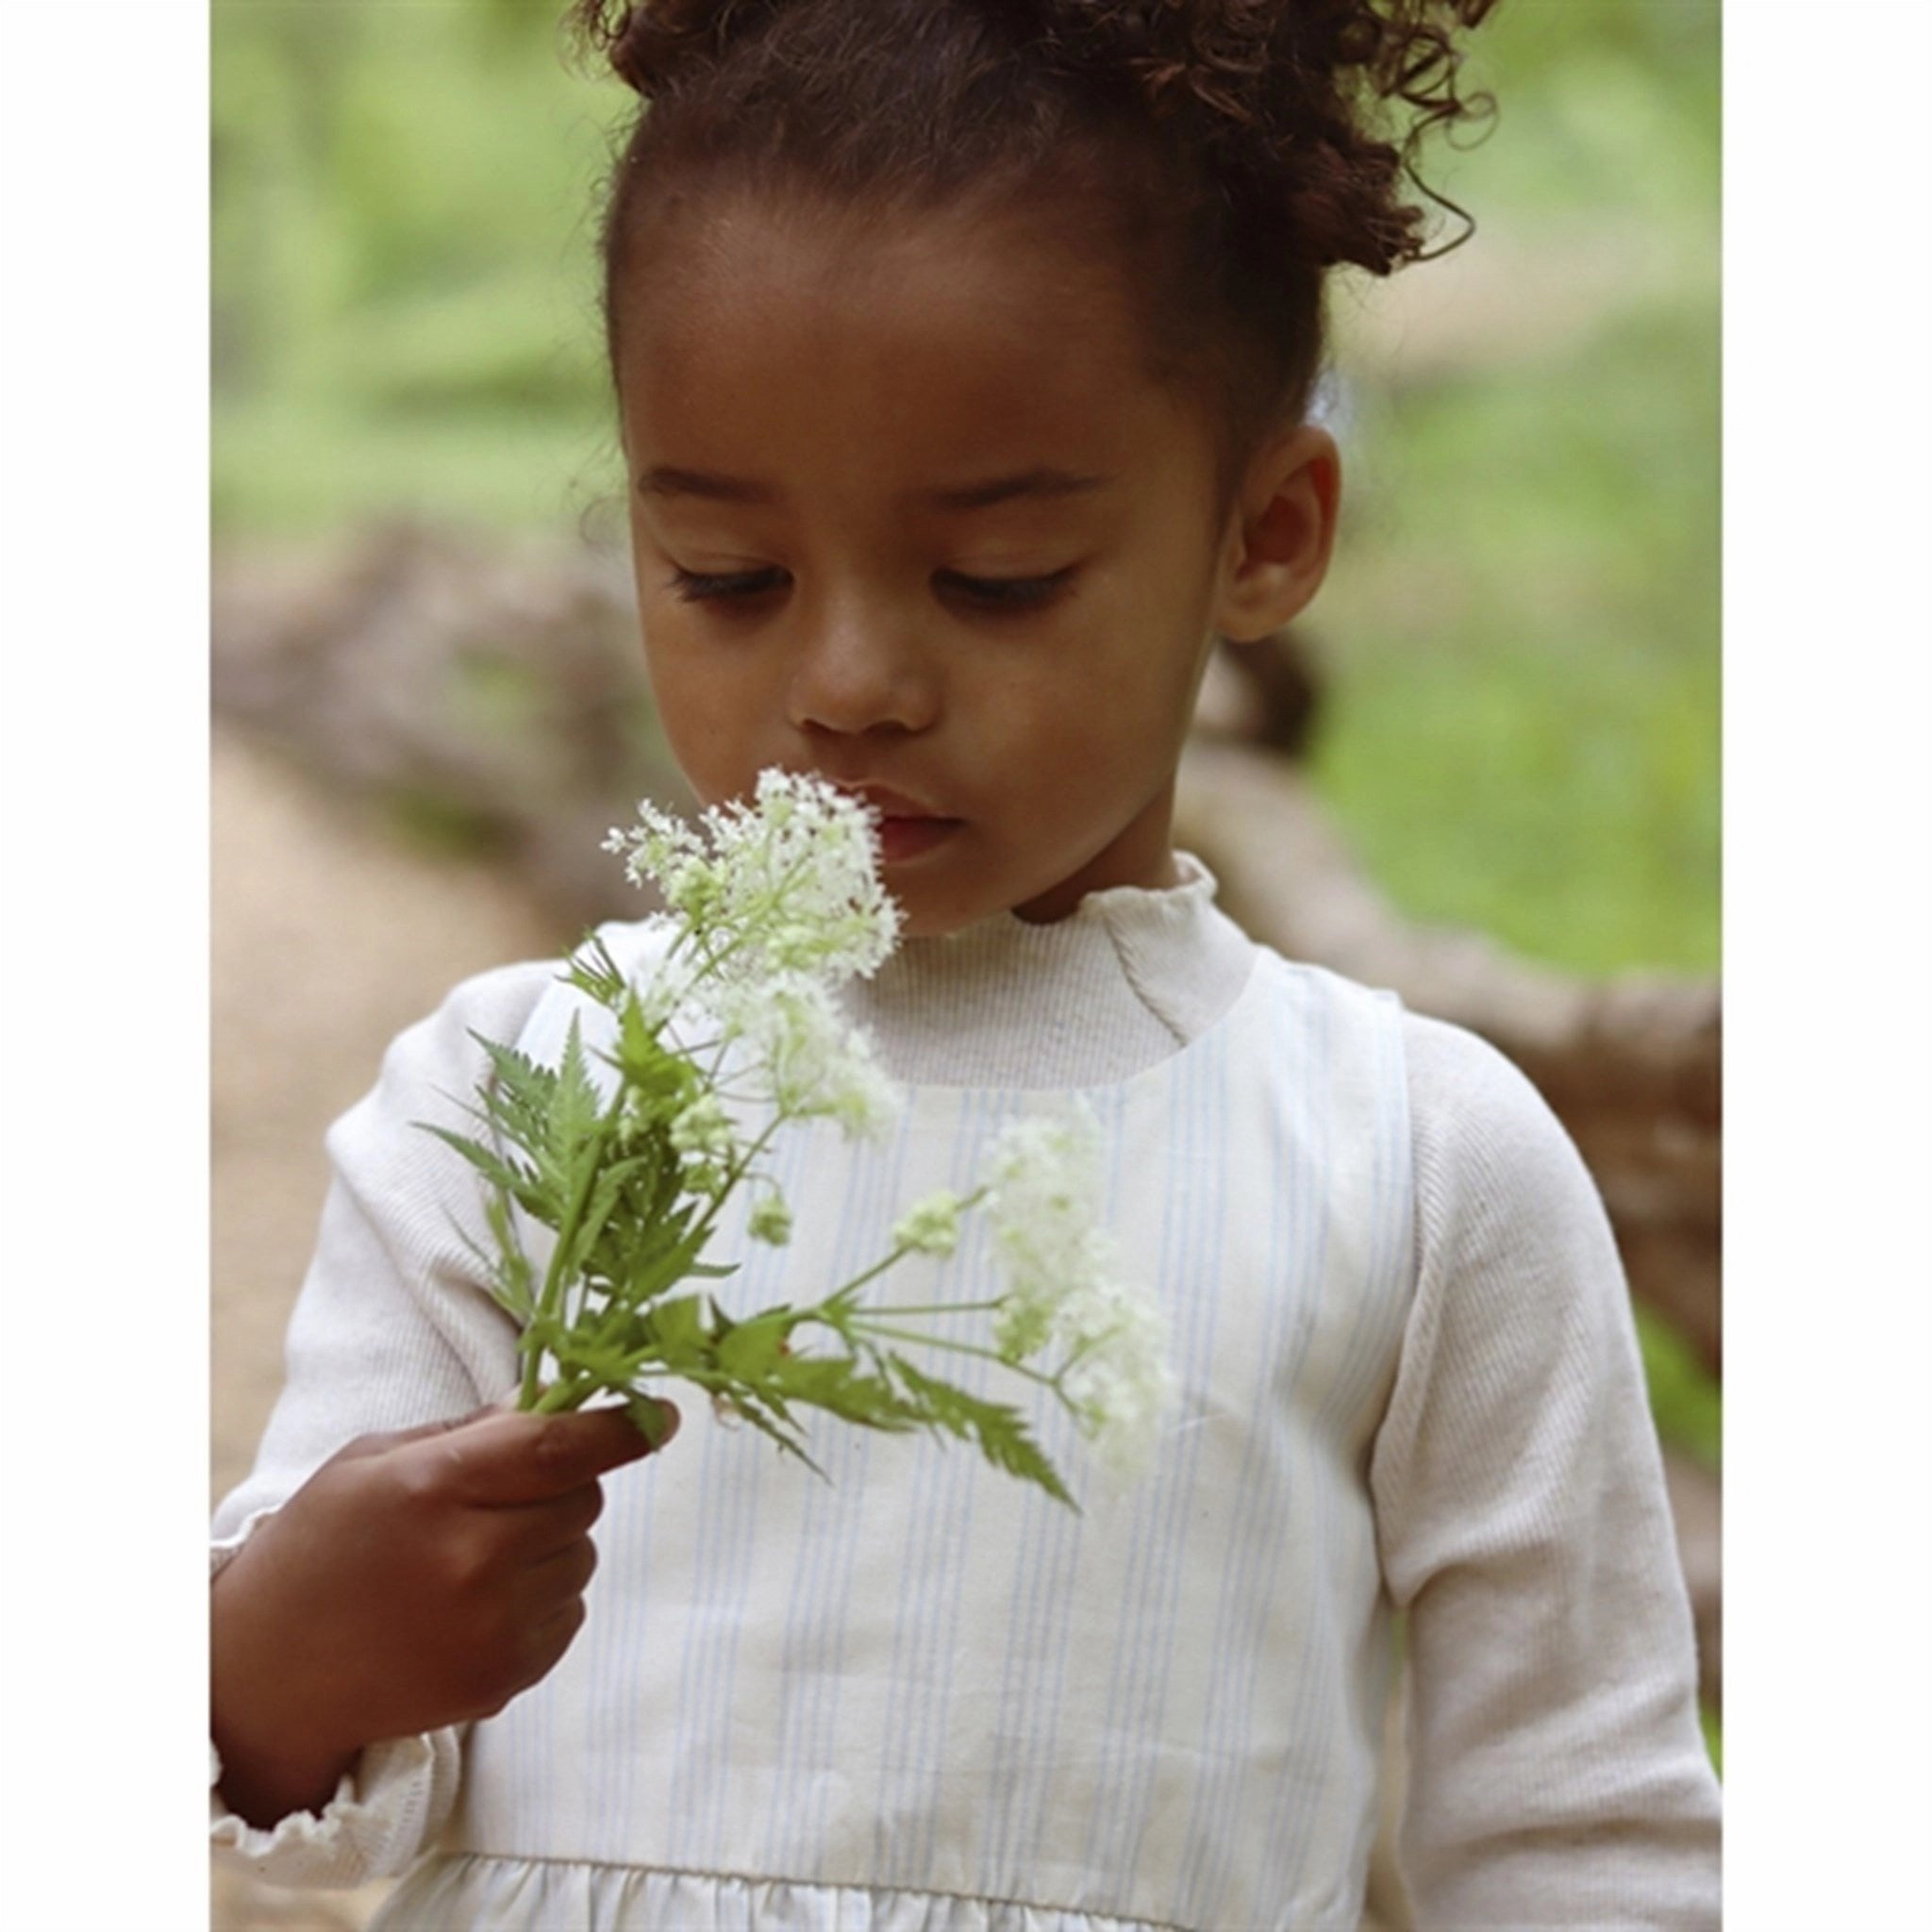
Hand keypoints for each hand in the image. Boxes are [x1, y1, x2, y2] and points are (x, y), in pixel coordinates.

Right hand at [211, 1400, 676, 1826]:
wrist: (269, 1677)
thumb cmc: (318, 1547)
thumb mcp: (375, 1461)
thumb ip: (471, 1430)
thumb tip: (555, 1404)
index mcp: (436, 1487)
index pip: (561, 1446)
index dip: (621, 1427)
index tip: (658, 1415)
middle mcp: (472, 1559)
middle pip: (584, 1499)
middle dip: (562, 1485)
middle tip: (500, 1498)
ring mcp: (492, 1627)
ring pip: (582, 1556)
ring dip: (551, 1545)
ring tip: (473, 1558)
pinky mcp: (504, 1679)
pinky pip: (570, 1613)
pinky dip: (542, 1599)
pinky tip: (475, 1605)